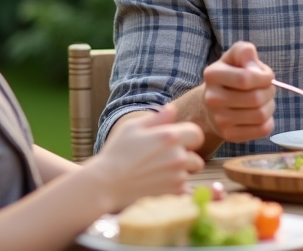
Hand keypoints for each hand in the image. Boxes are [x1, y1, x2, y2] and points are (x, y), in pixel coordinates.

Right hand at [87, 104, 204, 211]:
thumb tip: (172, 108)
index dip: (188, 137)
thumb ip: (157, 117)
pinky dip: (175, 188)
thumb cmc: (117, 152)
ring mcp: (177, 177)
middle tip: (165, 159)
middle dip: (185, 157)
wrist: (106, 184)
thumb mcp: (132, 127)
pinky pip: (184, 189)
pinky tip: (158, 184)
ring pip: (189, 174)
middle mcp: (178, 156)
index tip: (177, 142)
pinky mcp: (173, 193)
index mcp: (170, 136)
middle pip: (196, 156)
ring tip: (158, 172)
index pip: (197, 134)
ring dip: (179, 173)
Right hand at [203, 41, 275, 143]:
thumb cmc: (231, 74)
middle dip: (269, 91)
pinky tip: (260, 113)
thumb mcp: (236, 56)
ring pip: (261, 115)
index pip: (246, 78)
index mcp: (212, 75)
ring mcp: (219, 120)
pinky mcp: (229, 135)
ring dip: (270, 105)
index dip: (264, 77)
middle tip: (266, 88)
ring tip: (264, 100)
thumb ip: (245, 52)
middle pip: (256, 98)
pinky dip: (268, 121)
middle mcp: (212, 99)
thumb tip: (256, 70)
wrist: (215, 102)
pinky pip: (262, 130)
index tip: (267, 76)